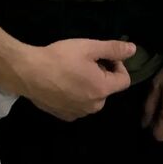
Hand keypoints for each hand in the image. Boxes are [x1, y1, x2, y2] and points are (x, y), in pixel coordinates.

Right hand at [18, 38, 135, 121]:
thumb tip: (133, 49)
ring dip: (90, 84)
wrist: (29, 73)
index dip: (118, 65)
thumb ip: (113, 49)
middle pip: (108, 88)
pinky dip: (77, 93)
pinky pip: (80, 104)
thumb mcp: (89, 47)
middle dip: (103, 74)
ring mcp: (78, 114)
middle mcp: (93, 106)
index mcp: (102, 90)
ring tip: (74, 70)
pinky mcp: (64, 116)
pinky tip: (64, 82)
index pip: (124, 80)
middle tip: (87, 61)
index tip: (103, 56)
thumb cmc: (61, 58)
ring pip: (94, 97)